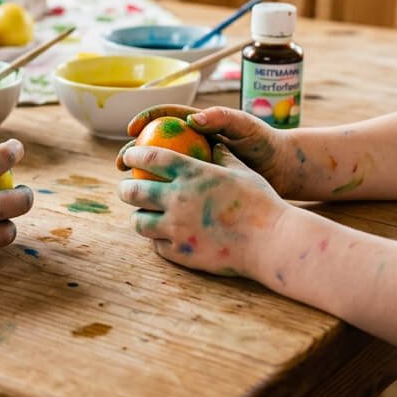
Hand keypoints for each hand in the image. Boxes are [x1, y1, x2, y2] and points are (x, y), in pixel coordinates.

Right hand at [118, 105, 301, 196]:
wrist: (285, 171)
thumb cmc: (267, 144)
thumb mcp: (247, 128)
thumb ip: (223, 118)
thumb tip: (195, 119)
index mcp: (198, 127)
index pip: (163, 118)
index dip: (143, 121)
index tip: (131, 129)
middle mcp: (192, 146)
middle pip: (154, 146)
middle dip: (133, 153)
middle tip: (122, 164)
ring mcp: (196, 168)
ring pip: (160, 172)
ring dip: (142, 178)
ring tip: (130, 189)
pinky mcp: (202, 188)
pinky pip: (176, 191)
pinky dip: (162, 197)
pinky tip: (151, 207)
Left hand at [118, 140, 290, 280]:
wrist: (272, 242)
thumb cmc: (261, 202)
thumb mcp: (241, 170)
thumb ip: (221, 156)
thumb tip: (211, 144)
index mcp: (193, 174)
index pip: (150, 158)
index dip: (133, 156)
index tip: (127, 157)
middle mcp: (178, 199)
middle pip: (135, 191)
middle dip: (125, 188)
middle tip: (126, 188)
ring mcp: (177, 228)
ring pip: (139, 222)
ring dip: (137, 216)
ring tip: (140, 214)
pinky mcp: (181, 253)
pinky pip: (156, 245)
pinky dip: (155, 239)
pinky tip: (160, 235)